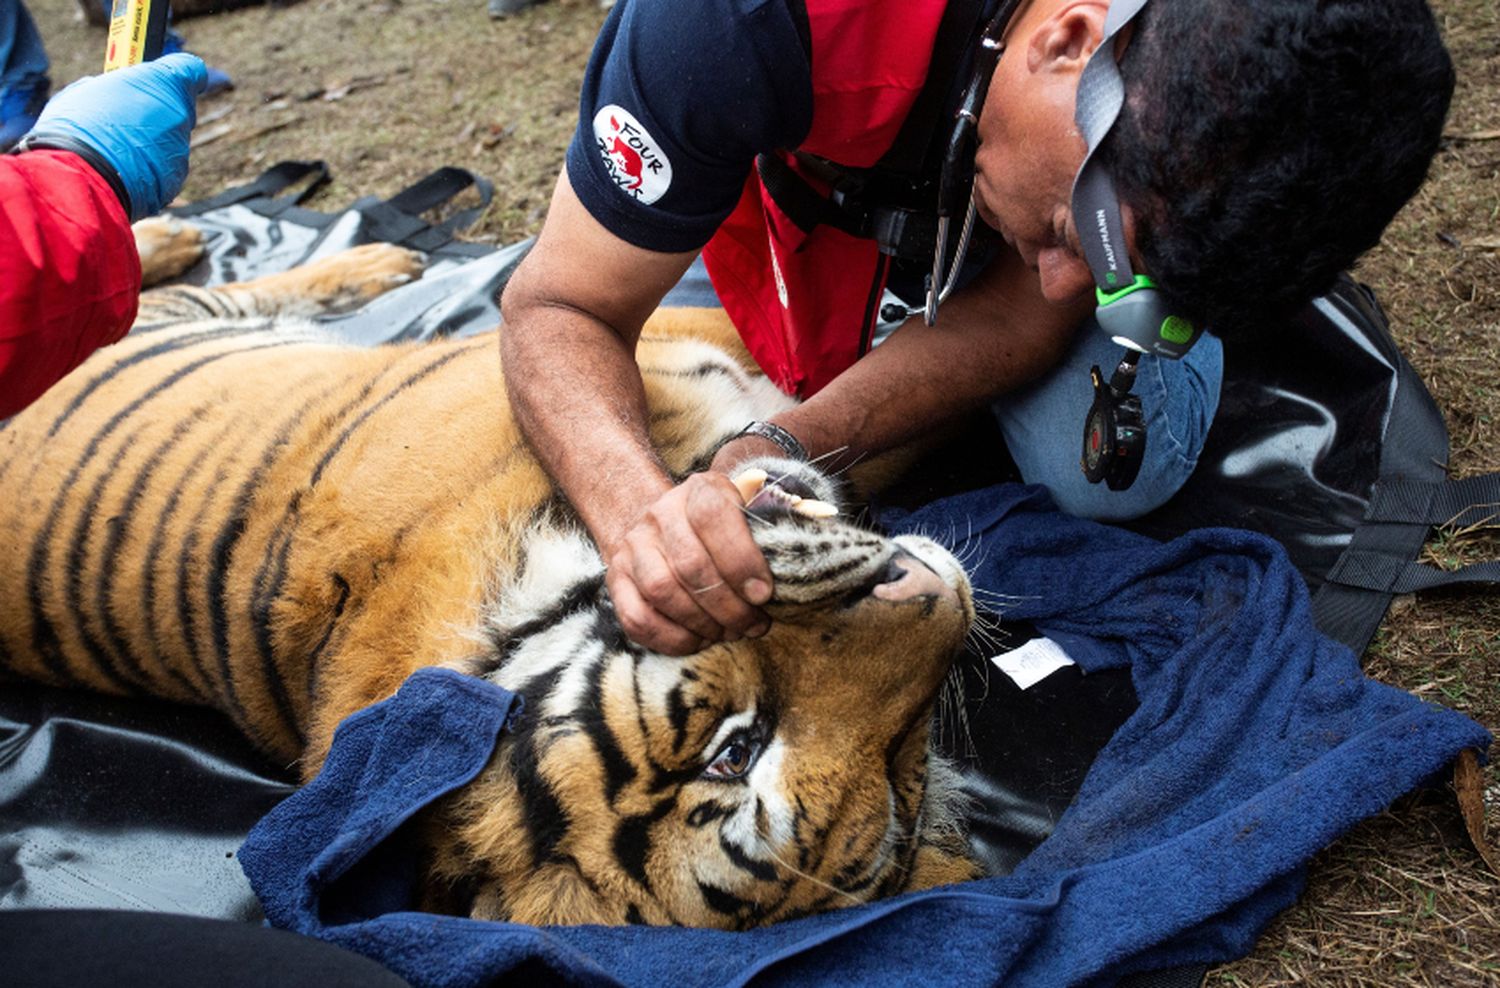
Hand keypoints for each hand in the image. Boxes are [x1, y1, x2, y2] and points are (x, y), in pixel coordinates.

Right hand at [25, 54, 207, 220]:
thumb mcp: (84, 91)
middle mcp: (179, 114)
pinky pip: (163, 168)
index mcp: (162, 82)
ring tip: (113, 150)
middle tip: (123, 118)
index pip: (188, 69)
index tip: (166, 80)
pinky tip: (120, 171)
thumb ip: (110, 87)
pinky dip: (146, 169)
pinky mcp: (176, 177)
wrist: (80, 177)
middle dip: (155, 111)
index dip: (177, 75)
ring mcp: (181, 148)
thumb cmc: (76, 127)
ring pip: (168, 141)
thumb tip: (107, 90)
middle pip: (176, 108)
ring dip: (147, 143)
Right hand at [604, 471, 773, 655]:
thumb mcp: (747, 514)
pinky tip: (698, 640)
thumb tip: (797, 562)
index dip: (740, 559)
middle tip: (753, 624)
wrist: (661, 525)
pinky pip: (638, 618)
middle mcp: (659, 514)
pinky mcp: (616, 580)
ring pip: (662, 591)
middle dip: (729, 605)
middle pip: (690, 564)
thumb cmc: (721, 529)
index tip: (764, 594)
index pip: (712, 516)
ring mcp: (633, 547)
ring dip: (702, 623)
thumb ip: (769, 531)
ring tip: (728, 632)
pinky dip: (672, 639)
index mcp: (699, 490)